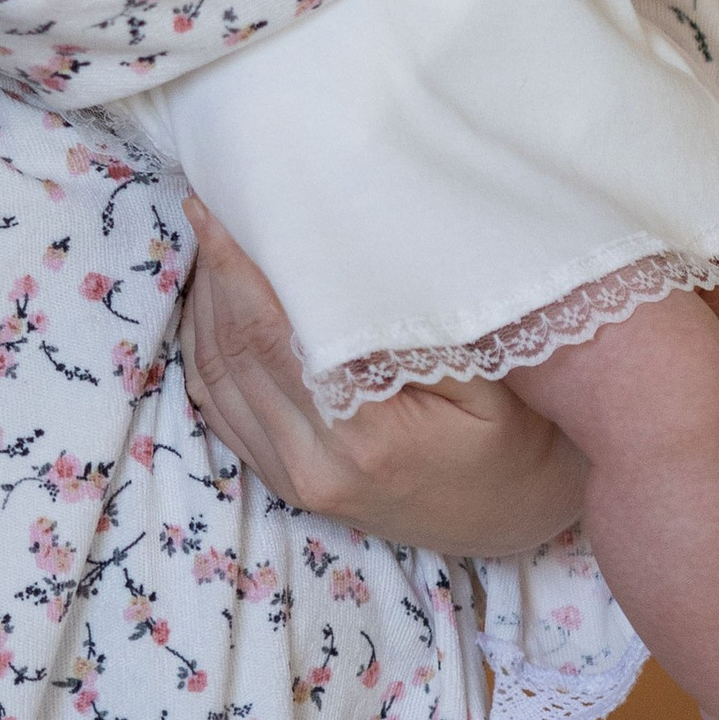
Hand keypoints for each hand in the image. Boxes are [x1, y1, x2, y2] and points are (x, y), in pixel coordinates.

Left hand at [180, 194, 586, 557]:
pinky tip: (213, 304)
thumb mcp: (485, 373)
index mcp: (362, 437)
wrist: (514, 513)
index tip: (213, 207)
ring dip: (204, 307)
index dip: (234, 266)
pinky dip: (207, 351)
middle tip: (209, 206)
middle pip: (232, 352)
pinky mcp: (284, 482)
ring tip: (209, 241)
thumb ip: (413, 324)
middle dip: (215, 273)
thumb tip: (349, 257)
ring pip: (216, 379)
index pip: (268, 334)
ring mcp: (293, 481)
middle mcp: (313, 467)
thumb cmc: (512, 432)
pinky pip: (220, 409)